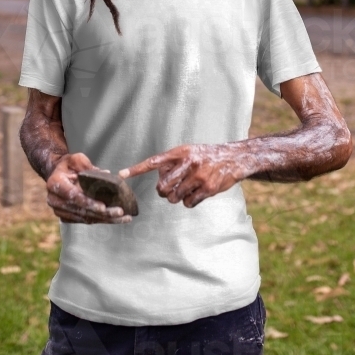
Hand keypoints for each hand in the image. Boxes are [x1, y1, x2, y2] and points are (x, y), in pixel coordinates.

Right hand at [46, 153, 132, 223]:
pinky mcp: (67, 217)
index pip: (73, 196)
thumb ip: (88, 166)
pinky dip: (101, 220)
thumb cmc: (68, 165)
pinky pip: (86, 220)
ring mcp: (60, 211)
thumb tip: (106, 174)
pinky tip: (116, 219)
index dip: (88, 203)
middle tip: (119, 212)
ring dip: (105, 219)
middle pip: (81, 210)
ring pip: (85, 218)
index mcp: (54, 183)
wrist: (57, 175)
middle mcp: (55, 200)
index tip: (103, 207)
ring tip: (124, 217)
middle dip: (102, 213)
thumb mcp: (76, 159)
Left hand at [120, 143, 245, 208]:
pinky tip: (197, 193)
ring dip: (177, 197)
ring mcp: (198, 176)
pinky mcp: (208, 188)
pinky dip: (190, 201)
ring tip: (187, 189)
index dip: (137, 168)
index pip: (154, 161)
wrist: (232, 158)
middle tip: (169, 190)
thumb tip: (159, 178)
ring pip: (174, 197)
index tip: (121, 174)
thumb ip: (172, 162)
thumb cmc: (206, 156)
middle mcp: (188, 162)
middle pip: (162, 186)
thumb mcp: (188, 151)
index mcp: (180, 152)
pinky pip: (188, 203)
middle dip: (163, 192)